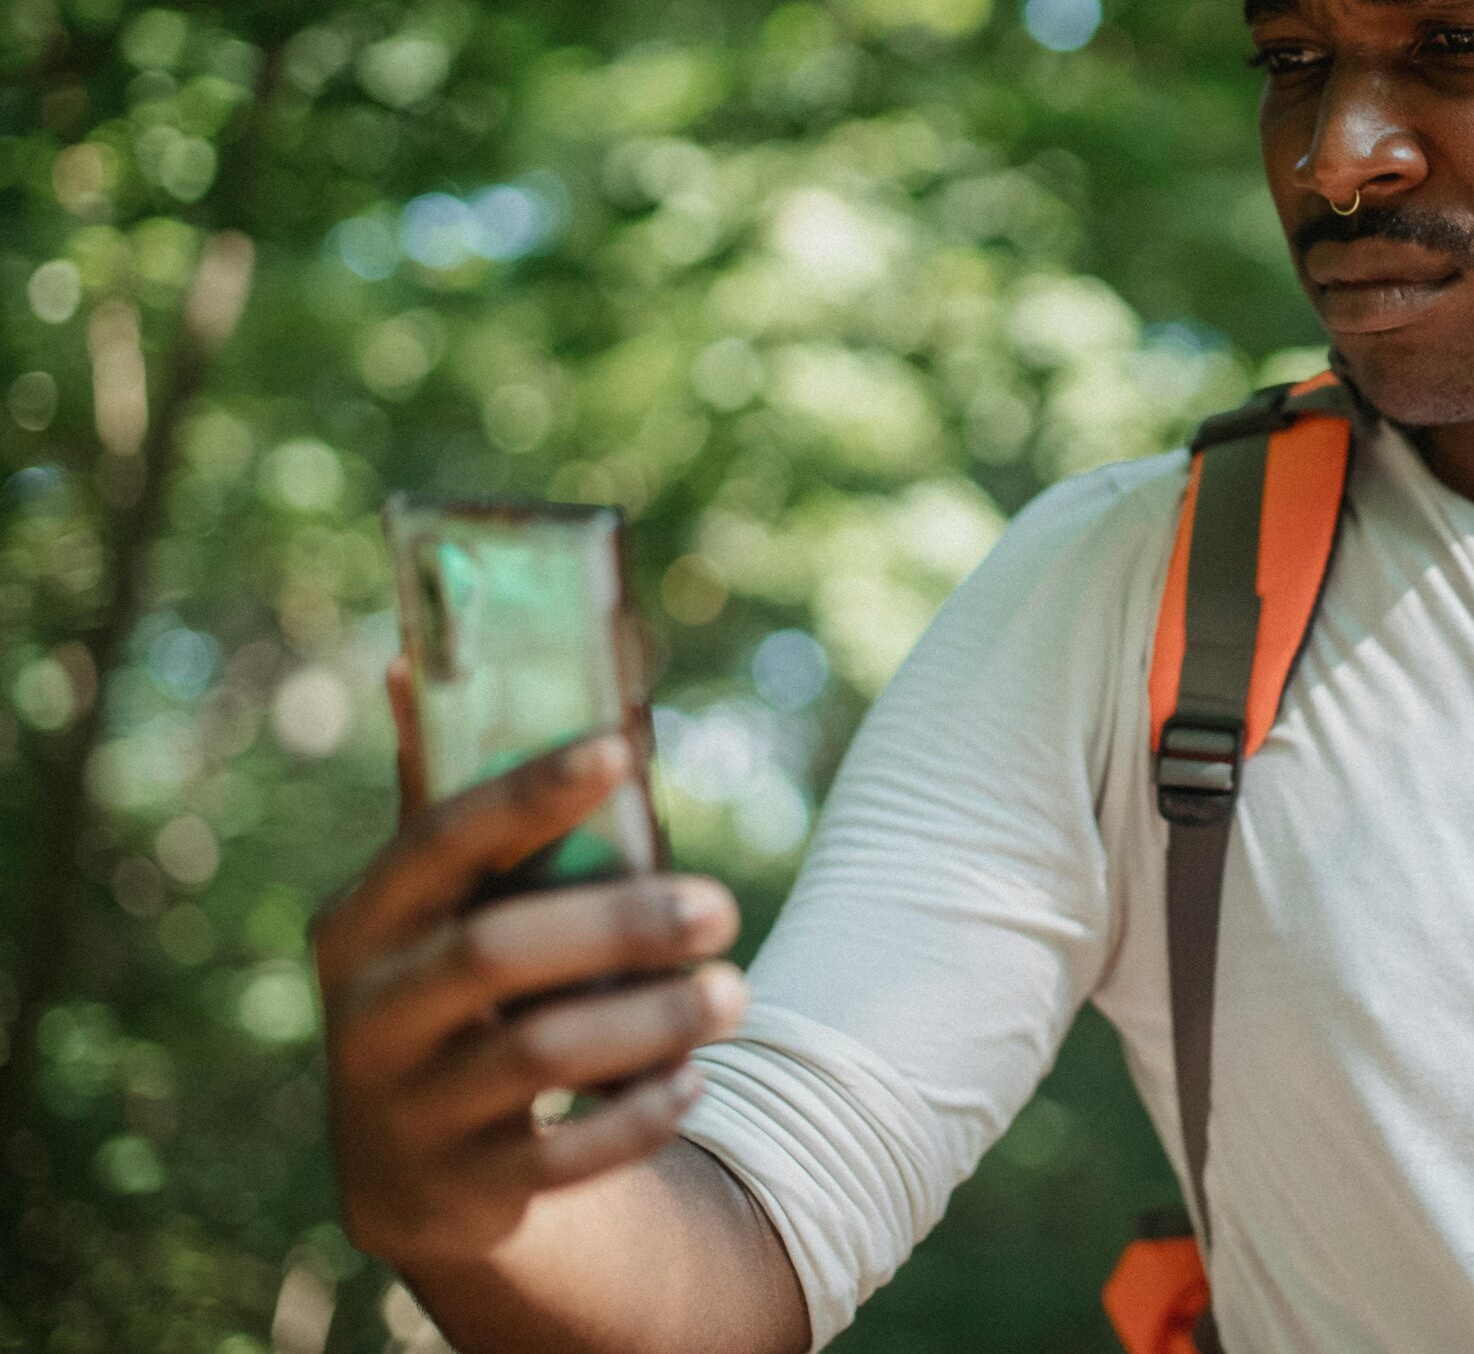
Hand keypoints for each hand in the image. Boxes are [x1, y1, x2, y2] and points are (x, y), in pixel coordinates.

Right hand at [312, 658, 748, 1270]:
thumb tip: (410, 656)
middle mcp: (366, 1014)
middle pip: (496, 952)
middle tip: (724, 907)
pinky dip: (636, 1115)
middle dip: (621, 924)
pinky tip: (692, 1081)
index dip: (531, 792)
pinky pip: (558, 1158)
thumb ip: (447, 802)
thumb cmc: (454, 990)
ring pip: (536, 1055)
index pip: (441, 838)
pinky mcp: (453, 1191)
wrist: (415, 1170)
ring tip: (735, 993)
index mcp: (364, 920)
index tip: (625, 750)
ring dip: (651, 1021)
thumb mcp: (436, 907)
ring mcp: (402, 1109)